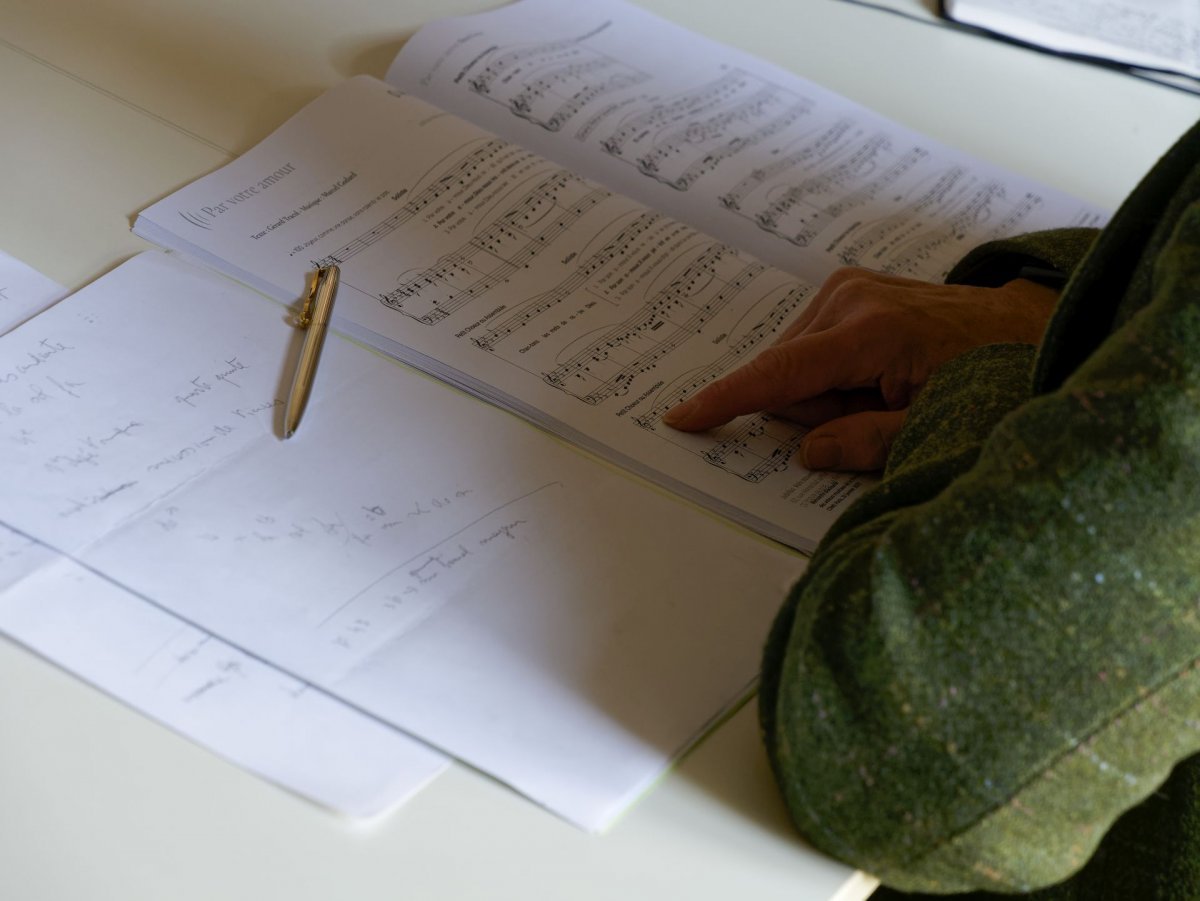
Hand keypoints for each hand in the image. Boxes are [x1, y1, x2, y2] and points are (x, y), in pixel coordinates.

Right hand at [662, 267, 1058, 470]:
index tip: (682, 418)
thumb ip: (869, 444)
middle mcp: (851, 297)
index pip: (780, 374)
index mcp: (872, 332)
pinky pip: (812, 344)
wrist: (1029, 326)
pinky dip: (833, 369)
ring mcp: (851, 286)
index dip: (728, 401)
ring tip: (886, 391)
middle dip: (814, 409)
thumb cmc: (995, 377)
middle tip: (877, 413)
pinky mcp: (852, 287)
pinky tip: (877, 372)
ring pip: (796, 362)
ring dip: (826, 390)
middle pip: (786, 375)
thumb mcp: (938, 426)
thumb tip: (808, 452)